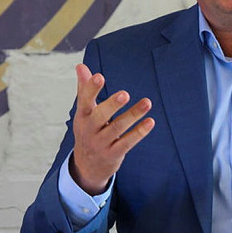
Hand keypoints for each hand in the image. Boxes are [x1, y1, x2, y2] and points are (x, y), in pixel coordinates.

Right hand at [70, 63, 153, 194]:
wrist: (87, 166)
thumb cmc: (87, 131)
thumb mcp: (83, 112)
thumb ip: (84, 89)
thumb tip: (81, 66)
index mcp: (82, 117)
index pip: (84, 101)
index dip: (91, 89)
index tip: (99, 76)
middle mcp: (90, 130)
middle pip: (100, 116)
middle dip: (112, 105)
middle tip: (125, 94)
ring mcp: (101, 143)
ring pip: (118, 128)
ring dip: (133, 115)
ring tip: (147, 102)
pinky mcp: (114, 154)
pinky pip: (127, 142)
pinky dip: (139, 132)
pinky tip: (150, 121)